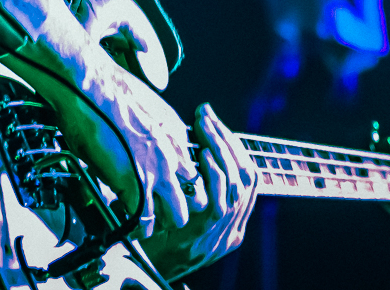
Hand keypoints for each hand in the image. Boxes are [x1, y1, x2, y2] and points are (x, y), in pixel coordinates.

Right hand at [10, 40, 198, 235]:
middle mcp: (173, 154)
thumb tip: (141, 147)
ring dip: (159, 222)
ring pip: (176, 215)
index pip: (192, 172)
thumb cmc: (106, 89)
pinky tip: (124, 224)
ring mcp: (157, 170)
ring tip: (142, 222)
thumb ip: (151, 134)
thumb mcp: (144, 110)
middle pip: (195, 198)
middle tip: (157, 212)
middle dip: (177, 209)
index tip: (163, 189)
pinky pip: (144, 220)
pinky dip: (134, 228)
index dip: (178, 186)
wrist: (89, 84)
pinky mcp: (135, 183)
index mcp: (176, 134)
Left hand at [140, 104, 258, 277]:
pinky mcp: (205, 236)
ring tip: (204, 126)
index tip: (218, 125)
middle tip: (208, 116)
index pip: (250, 178)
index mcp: (232, 226)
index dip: (236, 148)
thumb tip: (196, 149)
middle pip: (246, 176)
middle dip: (227, 141)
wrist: (139, 273)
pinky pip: (219, 201)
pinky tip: (202, 154)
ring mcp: (222, 235)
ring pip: (236, 184)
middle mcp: (233, 230)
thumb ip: (198, 193)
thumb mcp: (184, 218)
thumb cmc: (155, 240)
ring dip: (220, 149)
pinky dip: (214, 173)